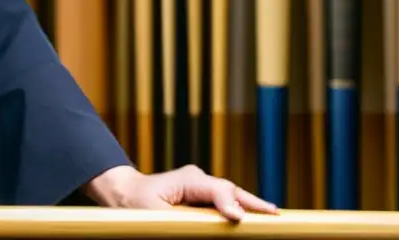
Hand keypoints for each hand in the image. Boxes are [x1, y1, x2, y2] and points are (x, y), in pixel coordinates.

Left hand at [84, 165, 278, 220]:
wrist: (123, 194)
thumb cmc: (134, 204)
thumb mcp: (154, 213)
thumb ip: (181, 220)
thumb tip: (217, 218)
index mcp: (187, 180)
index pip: (217, 189)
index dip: (229, 203)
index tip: (239, 218)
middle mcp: (197, 179)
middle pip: (230, 190)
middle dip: (253, 203)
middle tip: (275, 215)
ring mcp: (199, 186)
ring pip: (229, 195)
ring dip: (248, 206)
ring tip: (270, 216)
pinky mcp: (199, 195)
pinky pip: (222, 201)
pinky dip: (236, 209)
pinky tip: (249, 219)